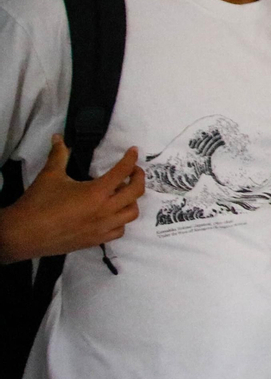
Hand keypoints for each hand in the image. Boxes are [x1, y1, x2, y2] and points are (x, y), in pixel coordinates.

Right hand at [0, 135, 142, 263]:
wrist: (23, 234)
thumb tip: (58, 138)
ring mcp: (102, 228)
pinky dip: (120, 220)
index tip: (133, 152)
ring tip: (121, 193)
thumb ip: (59, 155)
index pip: (122, 172)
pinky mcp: (95, 241)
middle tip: (133, 172)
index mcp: (96, 192)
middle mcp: (105, 211)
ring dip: (131, 201)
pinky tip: (111, 213)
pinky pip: (119, 231)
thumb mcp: (50, 175)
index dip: (130, 159)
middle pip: (136, 193)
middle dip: (138, 178)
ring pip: (131, 213)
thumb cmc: (38, 203)